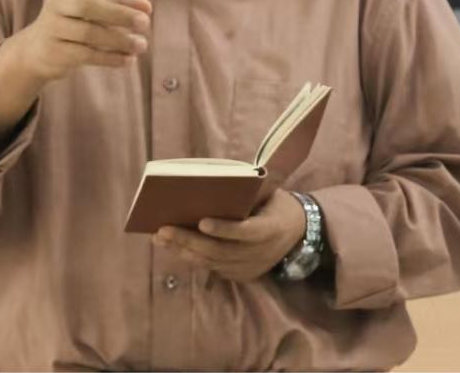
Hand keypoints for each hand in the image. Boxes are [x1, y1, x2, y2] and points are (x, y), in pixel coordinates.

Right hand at [10, 0, 151, 85]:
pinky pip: (86, 55)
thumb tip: (148, 7)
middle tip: (145, 22)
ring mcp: (54, 29)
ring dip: (119, 40)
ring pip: (89, 34)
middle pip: (88, 6)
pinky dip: (110, 58)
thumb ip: (118, 4)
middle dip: (118, 14)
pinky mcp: (56, 53)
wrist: (36, 50)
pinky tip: (129, 60)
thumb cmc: (71, 20)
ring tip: (142, 45)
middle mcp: (57, 5)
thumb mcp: (90, 6)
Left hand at [152, 187, 305, 282]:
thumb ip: (247, 192)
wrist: (300, 233)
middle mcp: (260, 253)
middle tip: (163, 230)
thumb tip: (212, 183)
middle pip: (220, 251)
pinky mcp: (242, 276)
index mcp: (270, 228)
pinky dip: (193, 258)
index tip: (201, 222)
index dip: (224, 229)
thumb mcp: (270, 193)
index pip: (245, 232)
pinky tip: (174, 248)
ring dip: (183, 251)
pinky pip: (214, 269)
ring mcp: (250, 268)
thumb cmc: (277, 204)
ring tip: (160, 239)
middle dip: (188, 241)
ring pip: (212, 263)